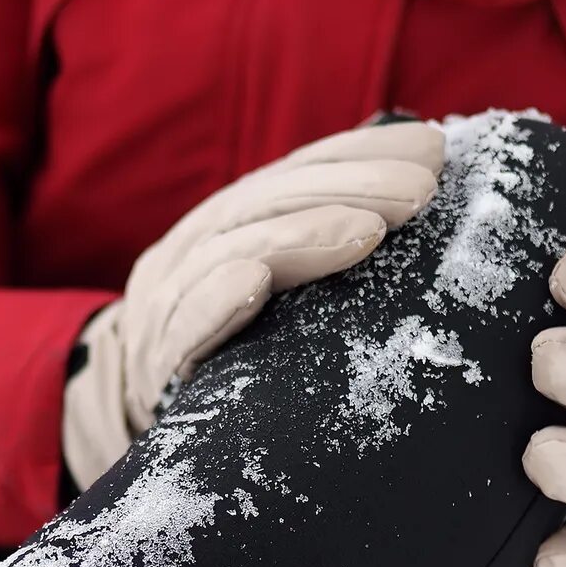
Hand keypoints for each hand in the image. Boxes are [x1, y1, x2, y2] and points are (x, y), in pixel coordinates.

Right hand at [62, 119, 445, 486]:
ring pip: (231, 250)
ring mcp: (168, 302)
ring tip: (370, 231)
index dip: (361, 153)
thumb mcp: (276, 292)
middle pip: (269, 202)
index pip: (296, 174)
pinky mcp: (154, 362)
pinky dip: (218, 300)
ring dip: (303, 235)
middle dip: (350, 186)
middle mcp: (194, 248)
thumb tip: (419, 208)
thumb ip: (322, 253)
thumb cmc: (231, 354)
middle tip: (421, 191)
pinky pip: (184, 326)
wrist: (134, 417)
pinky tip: (255, 282)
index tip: (431, 149)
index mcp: (229, 223)